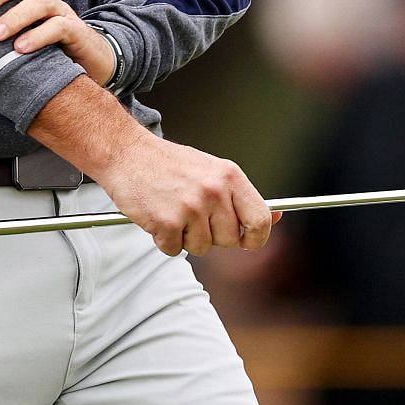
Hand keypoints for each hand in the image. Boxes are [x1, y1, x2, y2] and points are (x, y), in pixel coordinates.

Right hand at [96, 132, 277, 256]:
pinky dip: (164, 240)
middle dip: (212, 235)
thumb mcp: (214, 171)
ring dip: (186, 237)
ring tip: (174, 211)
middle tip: (193, 215)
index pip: (261, 220)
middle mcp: (214, 191)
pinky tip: (158, 216)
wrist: (127, 153)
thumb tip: (276, 216)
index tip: (247, 240)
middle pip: (229, 239)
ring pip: (202, 248)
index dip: (256, 237)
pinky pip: (174, 250)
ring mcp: (191, 208)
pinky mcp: (166, 222)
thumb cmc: (169, 164)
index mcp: (230, 176)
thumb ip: (241, 196)